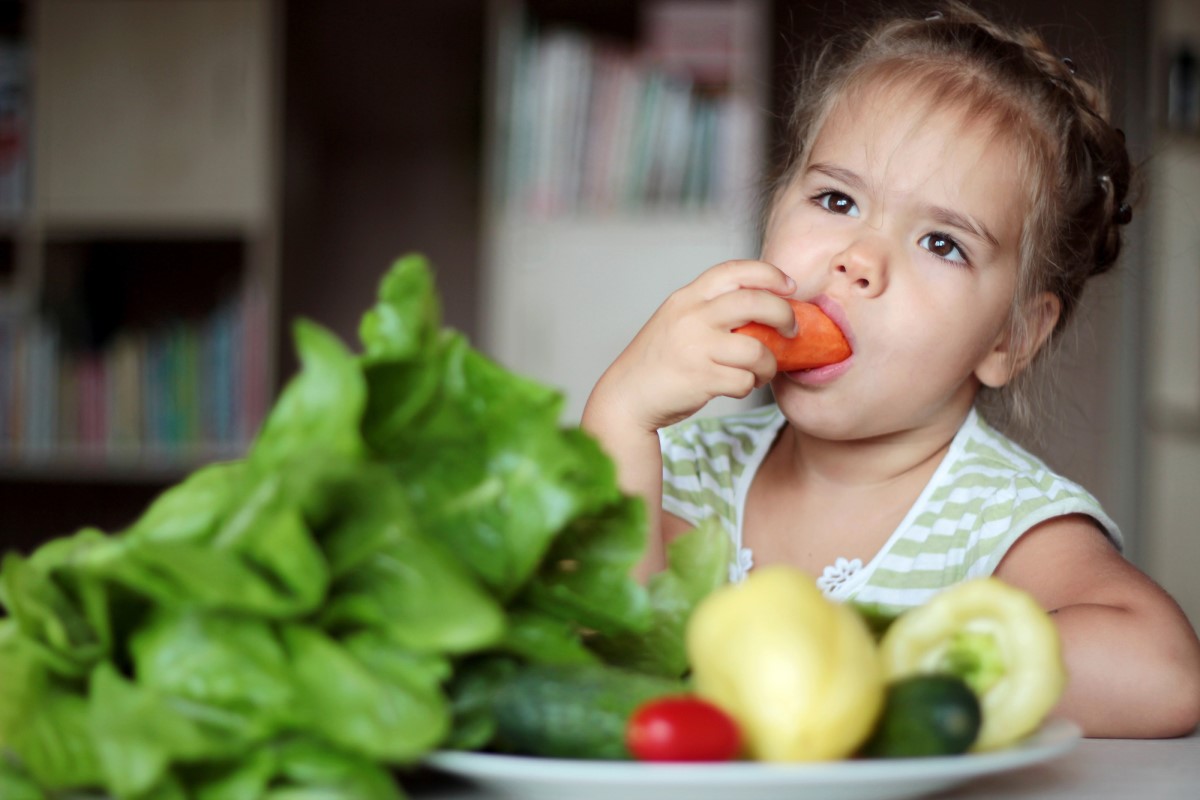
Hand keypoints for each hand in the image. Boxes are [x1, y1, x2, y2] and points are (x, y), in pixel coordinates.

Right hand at [586, 259, 796, 432]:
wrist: (626, 396)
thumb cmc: (659, 361)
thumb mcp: (678, 320)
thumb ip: (711, 309)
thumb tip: (765, 306)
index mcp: (687, 298)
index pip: (734, 270)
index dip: (769, 274)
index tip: (789, 286)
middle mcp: (691, 317)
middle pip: (754, 302)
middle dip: (783, 314)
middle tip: (791, 329)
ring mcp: (695, 347)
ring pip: (756, 349)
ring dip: (769, 363)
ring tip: (762, 370)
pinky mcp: (700, 378)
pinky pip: (744, 380)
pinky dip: (749, 385)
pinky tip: (739, 385)